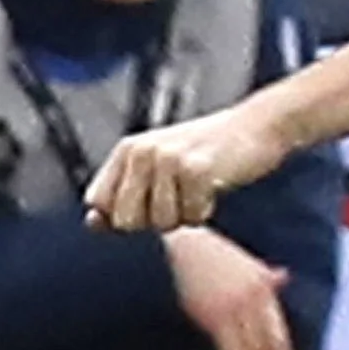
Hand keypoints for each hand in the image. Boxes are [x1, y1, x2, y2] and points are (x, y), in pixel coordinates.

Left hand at [88, 101, 295, 233]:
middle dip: (155, 220)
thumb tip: (92, 222)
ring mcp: (167, 159)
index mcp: (127, 150)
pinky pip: (193, 216)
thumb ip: (123, 195)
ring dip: (185, 215)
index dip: (123, 215)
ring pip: (162, 223)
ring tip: (197, 189)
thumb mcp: (157, 169)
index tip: (151, 203)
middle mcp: (141, 151)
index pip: (98, 203)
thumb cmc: (208, 152)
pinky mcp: (196, 169)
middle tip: (178, 197)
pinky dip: (206, 210)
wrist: (256, 126)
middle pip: (127, 220)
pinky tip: (213, 187)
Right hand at [162, 224, 298, 349]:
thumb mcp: (240, 258)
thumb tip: (283, 276)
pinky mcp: (218, 315)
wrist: (175, 247)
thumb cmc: (202, 251)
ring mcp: (239, 306)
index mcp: (263, 284)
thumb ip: (264, 273)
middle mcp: (257, 296)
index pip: (279, 330)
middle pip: (273, 344)